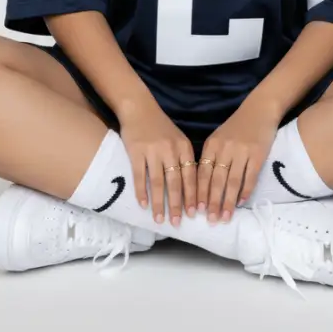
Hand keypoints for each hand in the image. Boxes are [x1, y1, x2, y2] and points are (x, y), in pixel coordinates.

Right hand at [119, 106, 196, 226]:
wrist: (139, 108)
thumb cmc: (160, 127)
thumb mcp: (178, 139)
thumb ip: (184, 160)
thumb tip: (191, 188)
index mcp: (184, 148)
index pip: (191, 176)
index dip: (193, 196)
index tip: (196, 214)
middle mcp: (171, 150)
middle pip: (176, 182)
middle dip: (177, 205)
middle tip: (178, 223)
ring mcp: (153, 151)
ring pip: (158, 182)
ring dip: (159, 203)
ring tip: (159, 220)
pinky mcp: (136, 151)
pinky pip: (140, 176)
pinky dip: (141, 191)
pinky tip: (143, 205)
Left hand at [197, 104, 279, 222]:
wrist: (259, 109)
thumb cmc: (237, 126)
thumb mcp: (219, 138)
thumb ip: (211, 158)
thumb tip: (202, 186)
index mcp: (211, 145)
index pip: (201, 173)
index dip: (198, 193)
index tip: (195, 210)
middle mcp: (224, 149)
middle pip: (215, 180)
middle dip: (211, 203)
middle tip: (210, 221)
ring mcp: (241, 151)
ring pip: (232, 182)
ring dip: (228, 202)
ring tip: (225, 218)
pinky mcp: (257, 154)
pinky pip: (250, 177)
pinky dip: (245, 191)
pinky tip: (242, 203)